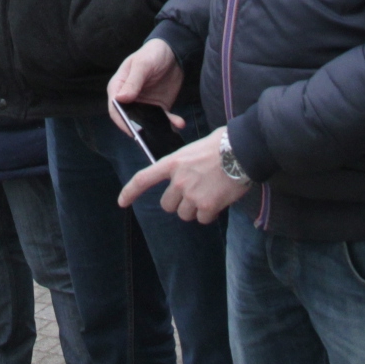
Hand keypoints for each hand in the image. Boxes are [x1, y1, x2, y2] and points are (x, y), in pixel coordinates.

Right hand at [104, 39, 184, 140]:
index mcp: (119, 87)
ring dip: (157, 128)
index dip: (121, 121)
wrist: (173, 53)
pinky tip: (179, 123)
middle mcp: (129, 99)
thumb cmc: (152, 54)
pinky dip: (170, 123)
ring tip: (171, 127)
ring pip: (146, 122)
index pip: (115, 108)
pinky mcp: (158, 107)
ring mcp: (144, 104)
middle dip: (140, 129)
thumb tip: (120, 99)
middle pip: (130, 119)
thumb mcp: (142, 65)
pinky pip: (162, 119)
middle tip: (151, 136)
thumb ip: (133, 82)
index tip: (131, 130)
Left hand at [120, 129, 249, 222]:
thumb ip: (184, 165)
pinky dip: (210, 214)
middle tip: (194, 194)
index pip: (144, 179)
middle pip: (167, 205)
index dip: (130, 192)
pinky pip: (203, 219)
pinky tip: (219, 200)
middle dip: (178, 203)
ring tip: (210, 194)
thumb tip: (185, 176)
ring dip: (195, 209)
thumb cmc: (222, 144)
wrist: (242, 150)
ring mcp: (192, 194)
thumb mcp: (194, 149)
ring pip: (185, 214)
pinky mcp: (207, 205)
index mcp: (173, 163)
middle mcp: (178, 180)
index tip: (122, 202)